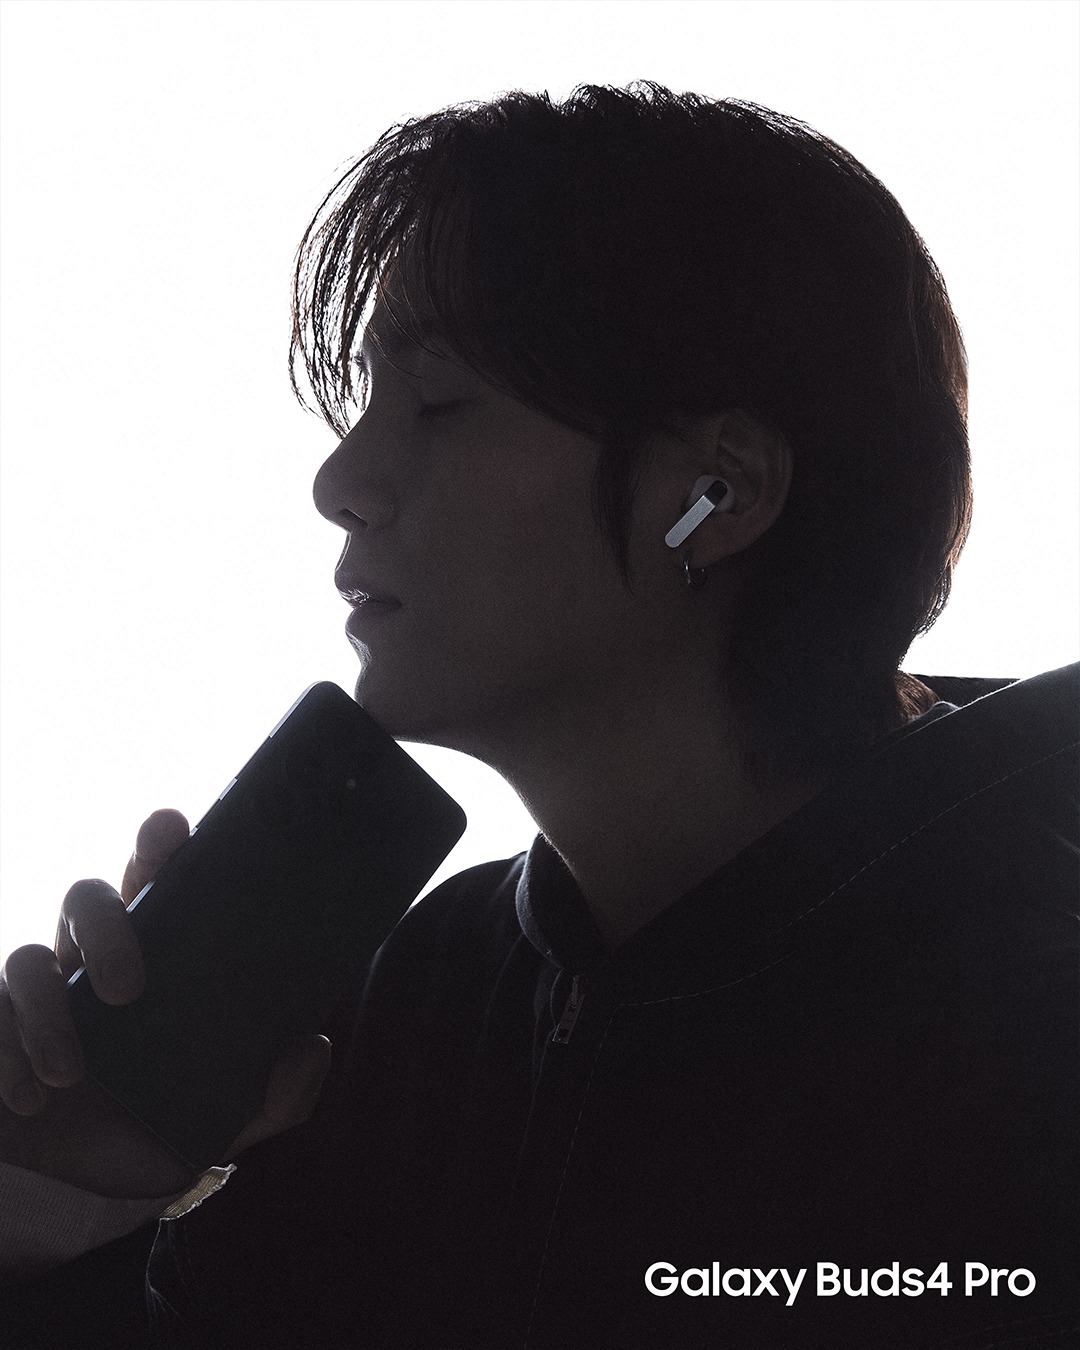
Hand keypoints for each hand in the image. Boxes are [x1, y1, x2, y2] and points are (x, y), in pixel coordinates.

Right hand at [0, 809, 330, 1199]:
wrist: (68, 1196)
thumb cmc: (143, 1135)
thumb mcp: (218, 1125)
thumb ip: (274, 1098)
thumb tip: (315, 1047)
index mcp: (149, 962)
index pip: (154, 883)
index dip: (157, 845)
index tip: (170, 829)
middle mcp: (87, 963)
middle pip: (86, 897)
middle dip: (105, 925)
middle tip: (128, 988)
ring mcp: (32, 994)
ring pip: (25, 959)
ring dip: (47, 1016)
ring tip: (70, 1077)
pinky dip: (4, 1054)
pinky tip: (26, 1098)